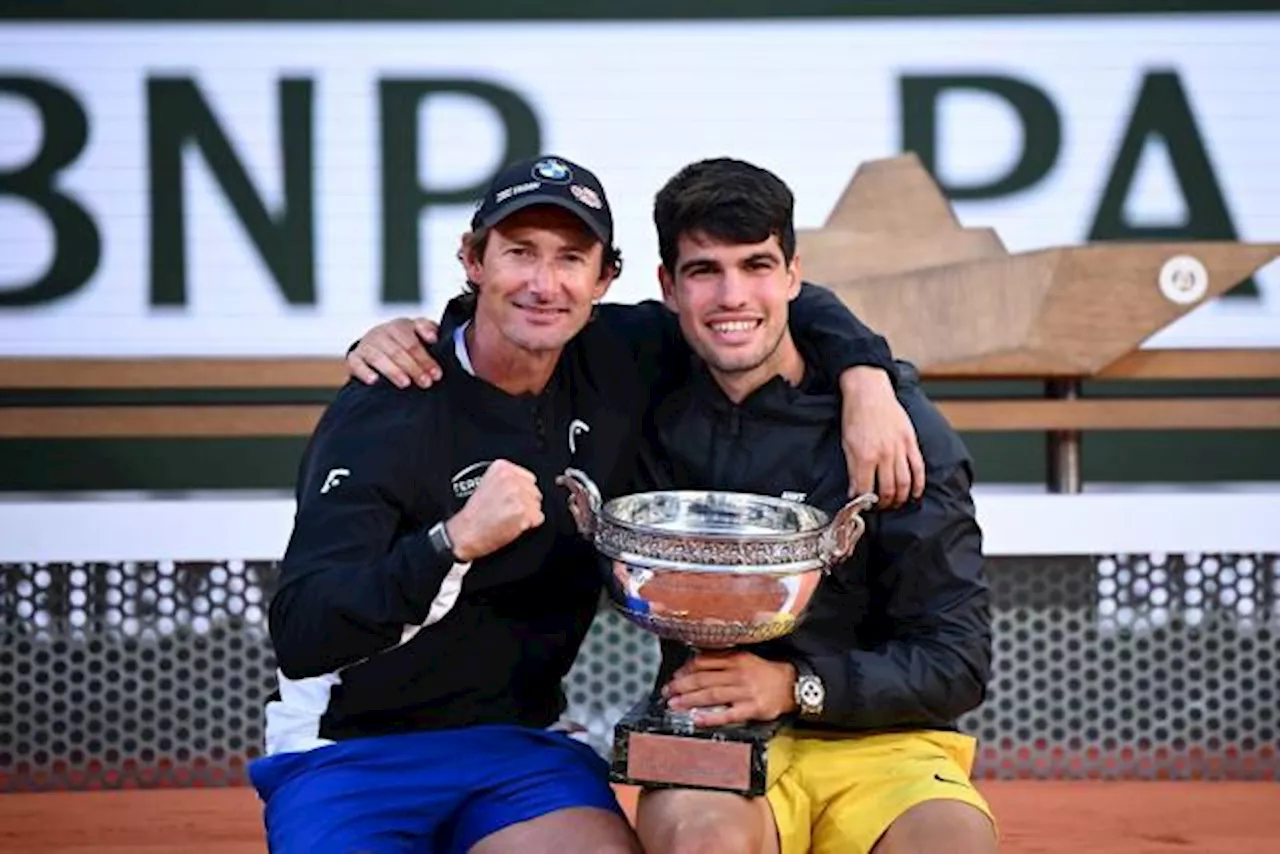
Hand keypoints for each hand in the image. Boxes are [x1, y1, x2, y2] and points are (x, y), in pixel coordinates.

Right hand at [347, 317, 441, 388]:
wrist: (376, 342)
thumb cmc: (403, 340)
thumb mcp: (417, 331)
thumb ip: (428, 329)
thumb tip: (434, 336)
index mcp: (399, 326)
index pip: (412, 343)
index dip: (425, 359)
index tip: (436, 374)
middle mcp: (381, 333)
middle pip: (397, 351)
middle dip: (413, 368)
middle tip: (426, 382)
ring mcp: (366, 345)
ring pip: (378, 358)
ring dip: (393, 371)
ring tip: (405, 383)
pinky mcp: (353, 358)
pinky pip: (356, 364)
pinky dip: (364, 372)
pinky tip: (374, 380)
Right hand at [444, 460, 544, 561]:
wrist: (465, 533)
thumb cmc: (474, 514)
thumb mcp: (487, 483)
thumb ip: (508, 479)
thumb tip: (527, 483)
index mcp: (501, 468)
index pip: (529, 478)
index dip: (522, 492)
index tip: (511, 500)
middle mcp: (510, 479)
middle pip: (534, 491)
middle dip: (526, 502)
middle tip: (508, 510)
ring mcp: (517, 494)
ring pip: (537, 505)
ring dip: (527, 514)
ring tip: (509, 517)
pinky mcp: (522, 511)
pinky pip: (538, 518)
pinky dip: (529, 524)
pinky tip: (513, 524)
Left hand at [661, 651, 796, 726]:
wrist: (792, 685)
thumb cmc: (764, 672)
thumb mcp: (745, 657)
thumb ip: (722, 658)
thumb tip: (695, 662)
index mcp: (736, 658)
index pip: (704, 661)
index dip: (685, 670)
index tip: (674, 677)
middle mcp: (739, 673)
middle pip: (704, 679)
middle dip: (682, 686)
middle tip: (668, 692)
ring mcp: (746, 691)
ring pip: (712, 695)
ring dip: (690, 700)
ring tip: (674, 704)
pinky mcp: (753, 708)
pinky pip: (729, 713)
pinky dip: (711, 717)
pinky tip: (697, 719)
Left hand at [839, 366, 924, 507]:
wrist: (869, 392)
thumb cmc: (856, 416)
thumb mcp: (847, 444)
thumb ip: (852, 471)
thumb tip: (854, 492)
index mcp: (865, 456)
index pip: (867, 490)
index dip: (865, 503)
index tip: (863, 507)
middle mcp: (884, 455)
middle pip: (888, 490)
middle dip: (884, 504)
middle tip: (881, 507)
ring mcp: (900, 449)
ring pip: (904, 483)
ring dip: (900, 498)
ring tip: (896, 503)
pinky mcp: (911, 442)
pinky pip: (918, 468)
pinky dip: (918, 484)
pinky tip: (915, 493)